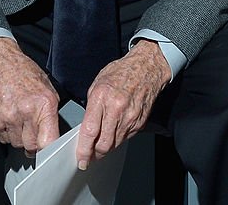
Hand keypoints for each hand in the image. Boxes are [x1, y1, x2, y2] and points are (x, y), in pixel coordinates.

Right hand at [0, 37, 60, 156]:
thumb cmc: (25, 74)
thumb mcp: (48, 89)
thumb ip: (52, 114)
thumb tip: (55, 136)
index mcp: (43, 104)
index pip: (48, 141)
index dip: (51, 150)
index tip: (52, 153)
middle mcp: (25, 112)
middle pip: (31, 147)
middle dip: (34, 142)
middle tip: (34, 129)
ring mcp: (6, 118)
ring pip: (17, 144)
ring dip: (20, 137)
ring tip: (21, 119)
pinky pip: (3, 139)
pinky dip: (8, 133)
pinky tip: (10, 117)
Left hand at [75, 39, 170, 169]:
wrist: (146, 68)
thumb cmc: (121, 72)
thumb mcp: (97, 84)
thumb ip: (91, 108)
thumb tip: (85, 129)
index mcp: (102, 97)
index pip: (90, 131)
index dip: (83, 149)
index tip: (80, 158)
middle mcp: (117, 108)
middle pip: (104, 144)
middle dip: (94, 154)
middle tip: (89, 156)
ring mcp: (130, 117)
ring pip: (115, 144)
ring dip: (106, 147)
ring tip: (101, 143)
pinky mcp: (140, 122)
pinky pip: (125, 138)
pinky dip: (118, 139)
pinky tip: (114, 131)